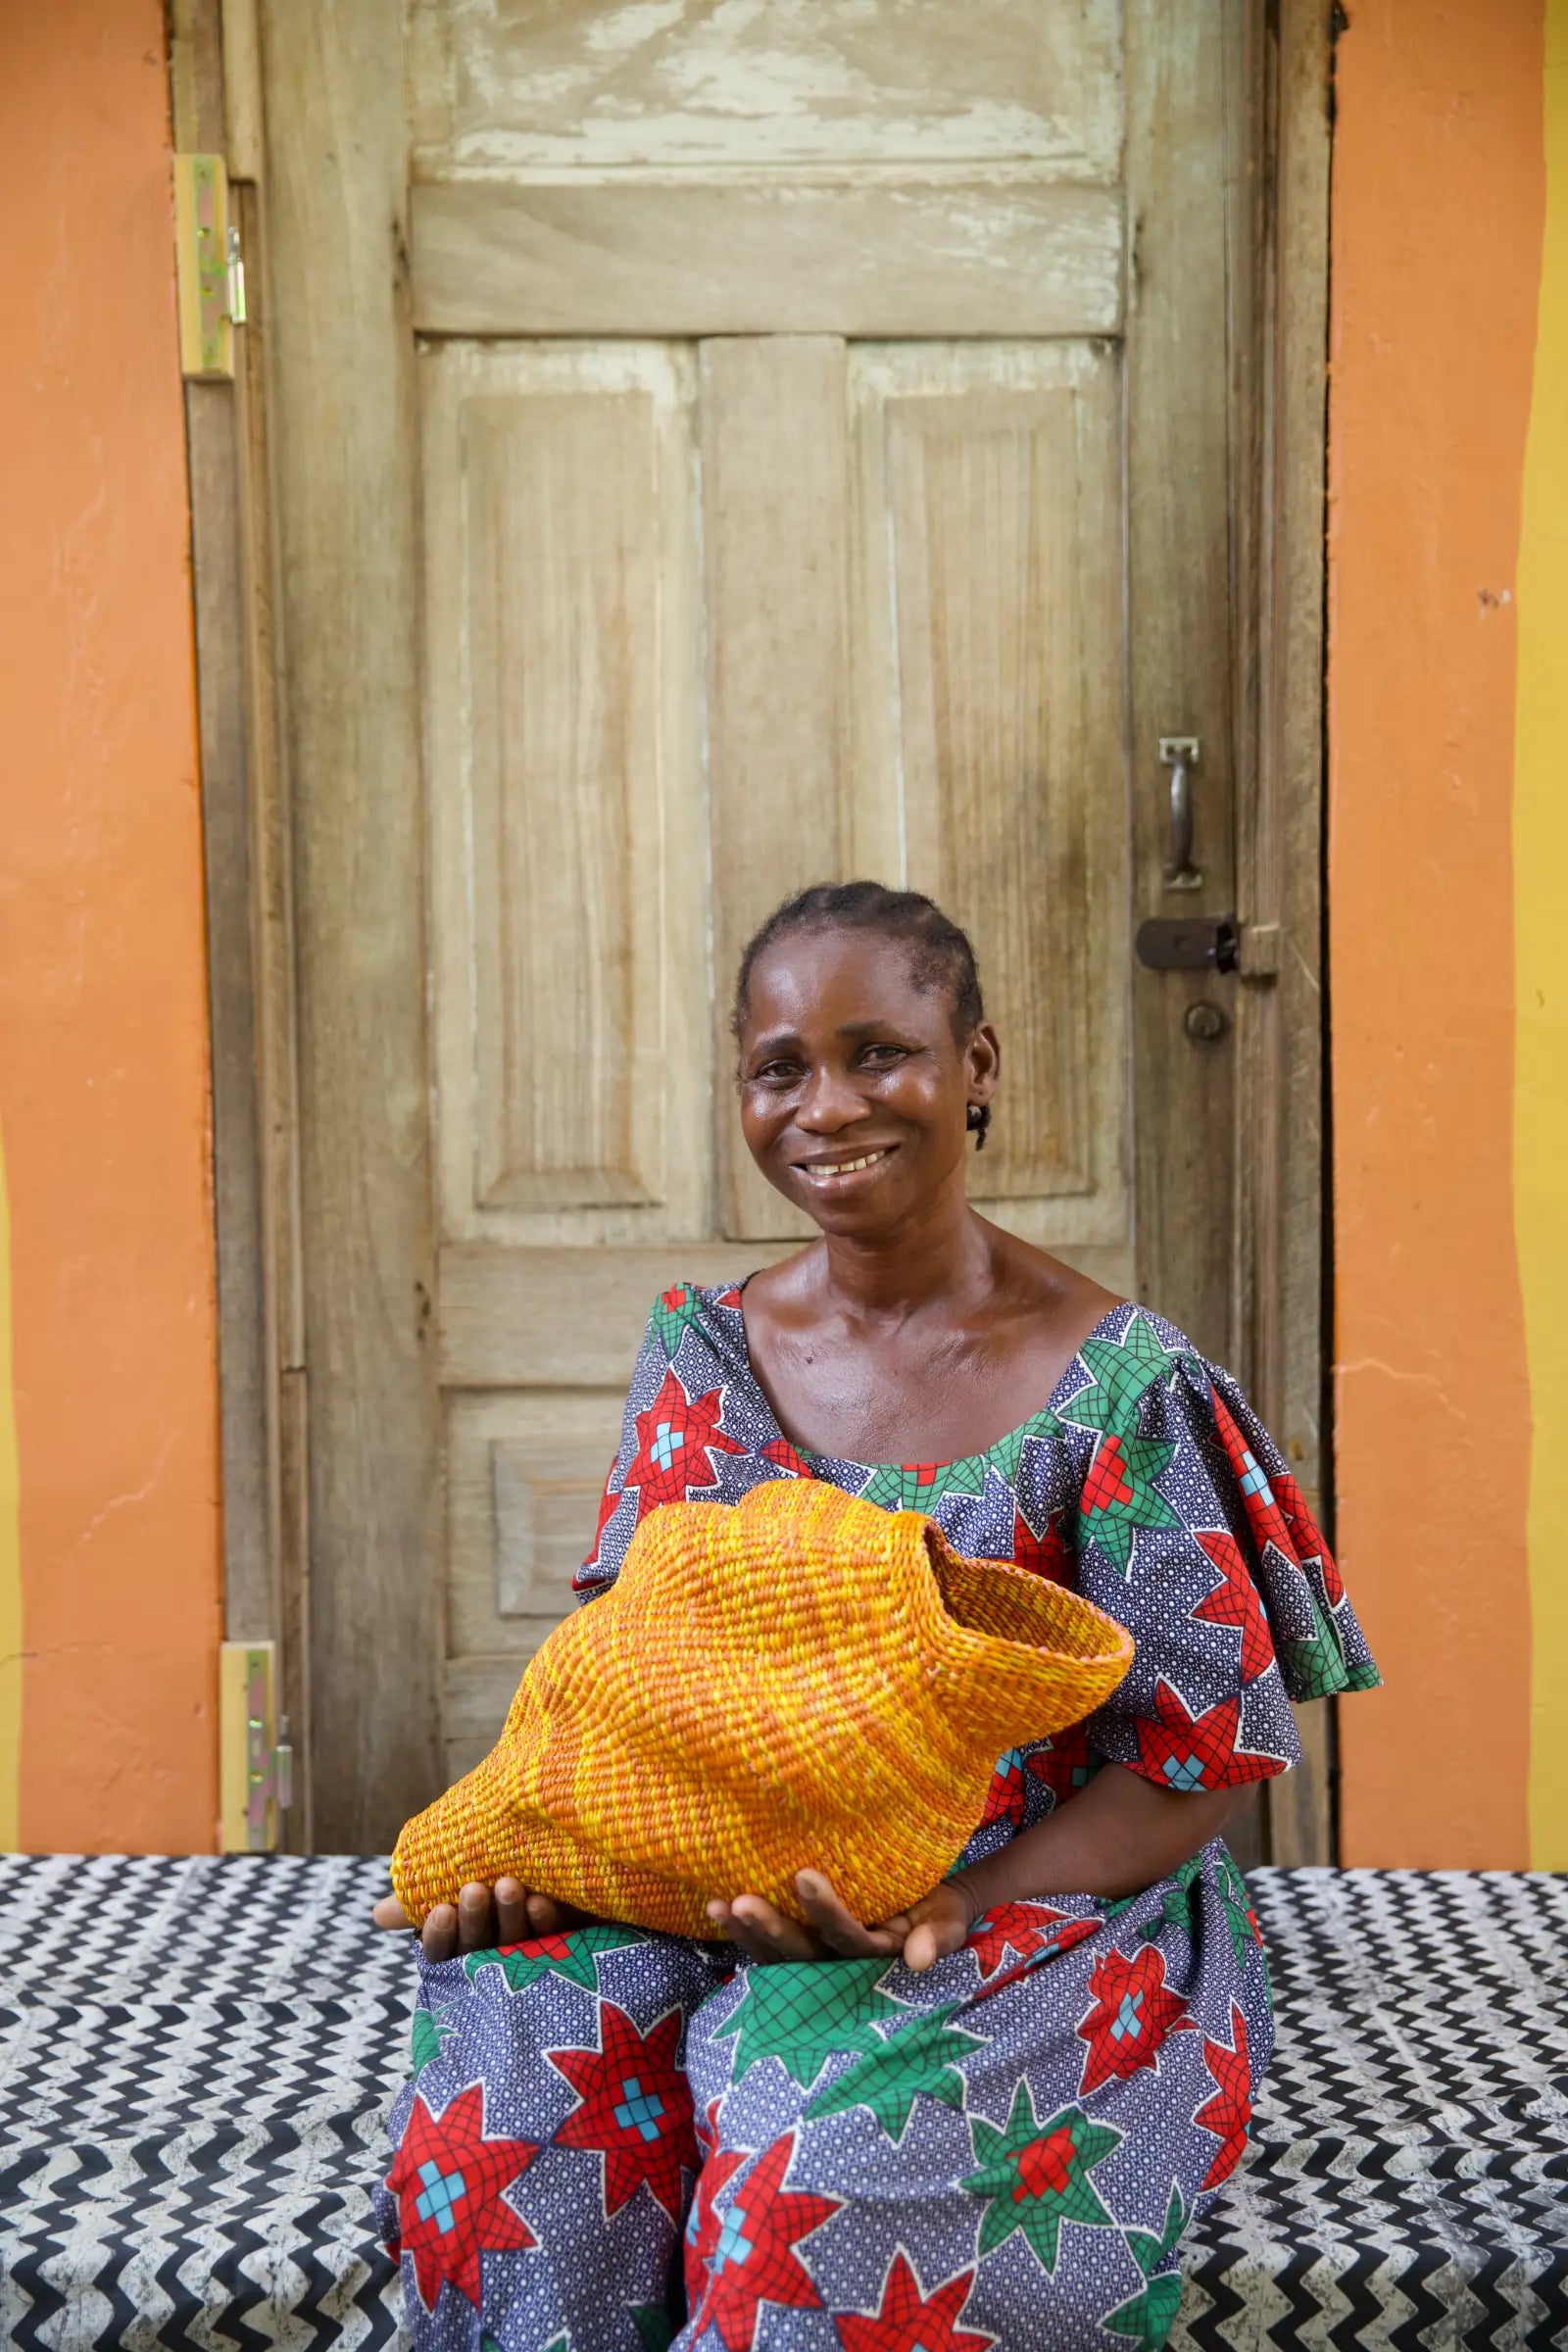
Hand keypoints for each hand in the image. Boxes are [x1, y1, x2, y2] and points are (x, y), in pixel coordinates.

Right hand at [372, 1876, 597, 1960]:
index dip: (440, 1935)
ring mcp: (529, 1957)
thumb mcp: (458, 1886)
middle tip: (473, 1890)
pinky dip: (546, 1922)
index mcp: (461, 1944)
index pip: (442, 1952)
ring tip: (507, 1884)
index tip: (439, 1910)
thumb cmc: (496, 1876)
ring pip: (514, 1944)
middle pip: (479, 1947)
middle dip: (474, 1919)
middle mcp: (493, 1956)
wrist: (568, 1865)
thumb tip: (378, 1913)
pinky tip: (542, 1899)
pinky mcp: (565, 1949)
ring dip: (509, 1915)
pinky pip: (553, 1942)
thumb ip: (421, 1899)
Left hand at [706, 1870, 977, 1970]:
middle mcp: (841, 1971)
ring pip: (778, 1959)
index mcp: (877, 1963)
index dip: (826, 1913)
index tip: (804, 1875)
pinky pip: (767, 1952)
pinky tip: (714, 1908)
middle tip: (743, 1900)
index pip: (848, 1940)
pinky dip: (741, 1933)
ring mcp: (818, 1966)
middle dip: (773, 1929)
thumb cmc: (938, 1913)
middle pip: (803, 1956)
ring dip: (748, 1934)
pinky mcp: (802, 1955)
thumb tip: (920, 1958)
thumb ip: (937, 1937)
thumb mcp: (947, 1923)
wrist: (930, 1914)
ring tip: (721, 1906)